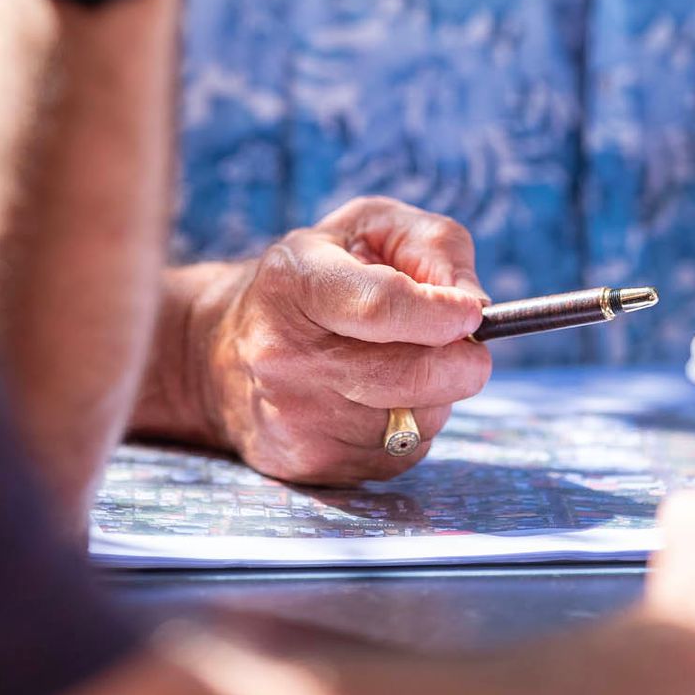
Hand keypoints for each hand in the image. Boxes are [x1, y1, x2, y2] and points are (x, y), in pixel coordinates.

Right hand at [191, 199, 493, 485]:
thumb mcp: (365, 228)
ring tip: (402, 364)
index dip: (442, 312)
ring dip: (435, 395)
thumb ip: (431, 243)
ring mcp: (295, 418)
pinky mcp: (310, 465)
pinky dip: (410, 429)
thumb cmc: (313, 278)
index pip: (381, 307)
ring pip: (417, 420)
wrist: (220, 353)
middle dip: (461, 359)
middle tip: (463, 342)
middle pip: (414, 375)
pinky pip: (401, 455)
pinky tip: (378, 401)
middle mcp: (284, 355)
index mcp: (293, 283)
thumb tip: (474, 303)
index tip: (472, 313)